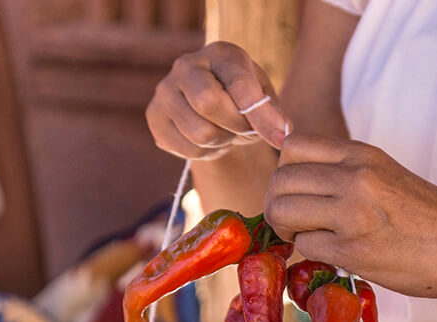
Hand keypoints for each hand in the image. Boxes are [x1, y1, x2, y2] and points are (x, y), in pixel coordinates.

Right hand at [146, 42, 292, 158]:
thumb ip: (272, 113)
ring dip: (223, 141)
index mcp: (220, 53)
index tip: (280, 137)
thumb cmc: (243, 98)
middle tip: (245, 128)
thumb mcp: (264, 98)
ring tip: (228, 131)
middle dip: (236, 126)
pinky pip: (189, 149)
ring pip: (200, 133)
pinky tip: (211, 138)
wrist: (212, 106)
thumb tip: (281, 134)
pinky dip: (207, 152)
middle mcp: (185, 66)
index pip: (239, 84)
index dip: (260, 115)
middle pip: (208, 103)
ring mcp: (164, 91)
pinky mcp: (155, 118)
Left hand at [263, 134, 436, 297]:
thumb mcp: (385, 175)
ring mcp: (353, 213)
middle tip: (295, 225)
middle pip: (280, 180)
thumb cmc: (431, 217)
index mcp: (362, 154)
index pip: (292, 147)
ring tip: (309, 240)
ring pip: (283, 211)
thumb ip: (344, 174)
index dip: (285, 174)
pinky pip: (306, 246)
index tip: (299, 194)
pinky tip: (334, 256)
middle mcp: (354, 176)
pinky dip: (311, 254)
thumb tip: (297, 187)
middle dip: (277, 205)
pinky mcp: (355, 250)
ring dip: (287, 230)